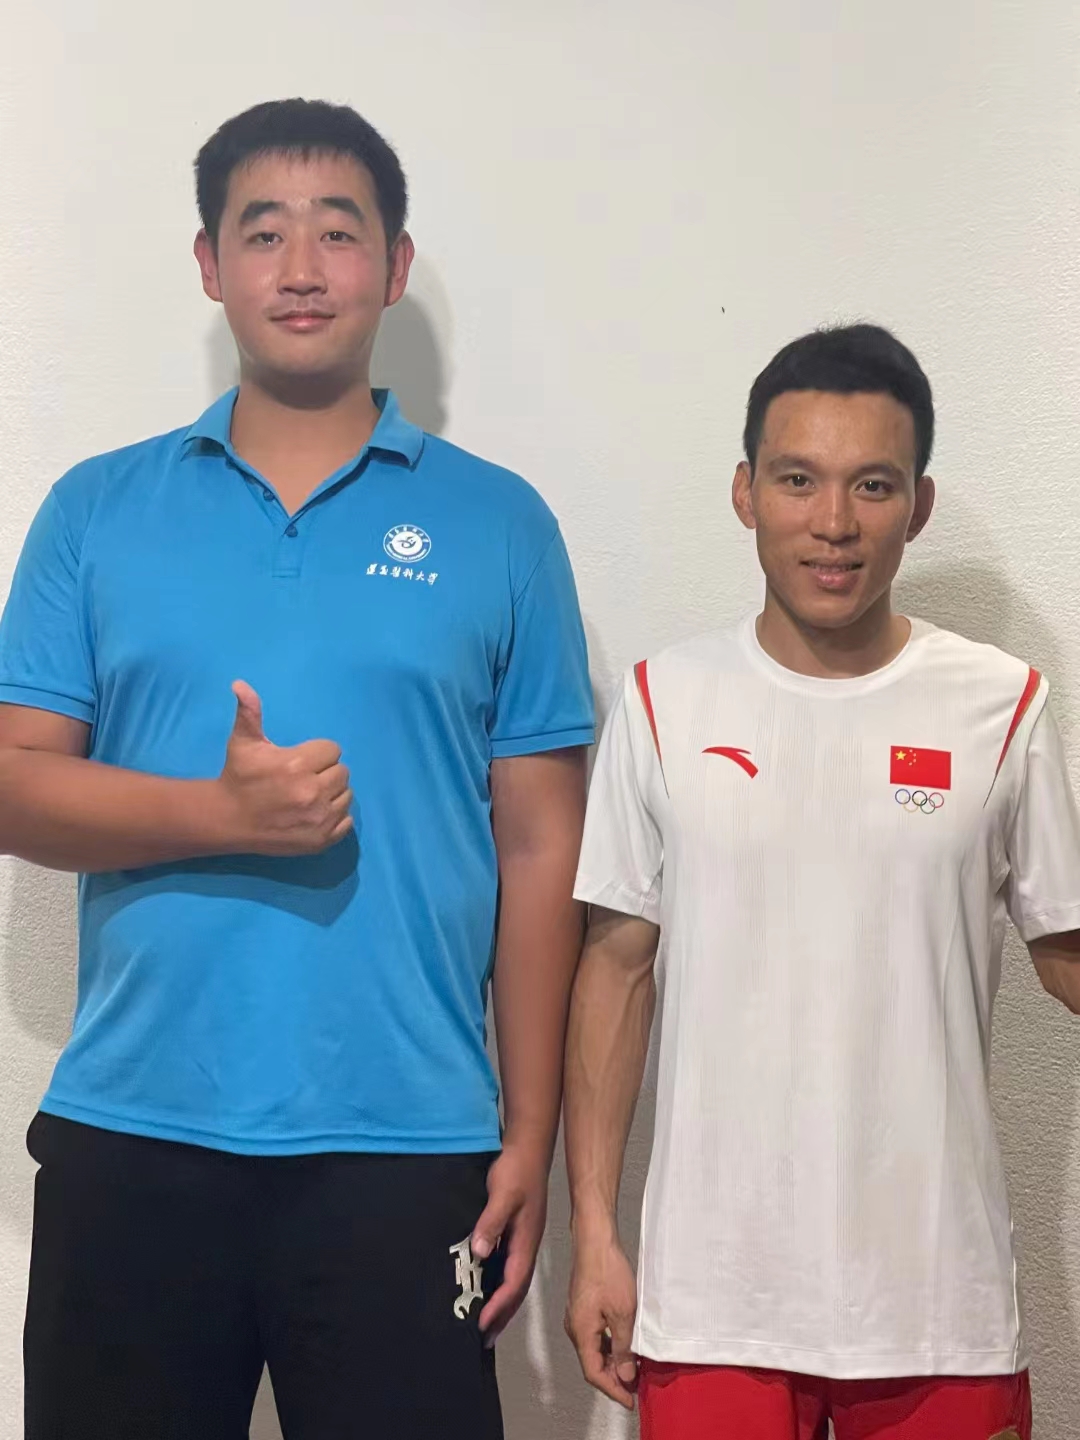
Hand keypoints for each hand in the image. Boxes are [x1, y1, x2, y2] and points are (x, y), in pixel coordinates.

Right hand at [215, 681, 353, 855]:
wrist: (228, 820)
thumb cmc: (238, 777)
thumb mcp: (243, 743)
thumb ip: (249, 712)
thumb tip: (240, 683)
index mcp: (297, 764)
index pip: (332, 750)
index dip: (318, 753)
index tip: (301, 760)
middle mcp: (312, 792)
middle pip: (343, 772)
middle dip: (326, 772)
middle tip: (305, 778)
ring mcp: (319, 818)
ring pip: (347, 796)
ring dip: (333, 793)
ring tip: (310, 795)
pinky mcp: (321, 840)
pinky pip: (347, 821)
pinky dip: (336, 816)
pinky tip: (315, 813)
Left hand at [472, 1143, 548, 1344]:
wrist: (527, 1148)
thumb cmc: (516, 1170)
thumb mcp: (502, 1195)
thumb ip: (491, 1223)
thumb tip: (480, 1252)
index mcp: (526, 1241)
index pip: (513, 1283)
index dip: (498, 1307)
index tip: (481, 1326)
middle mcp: (526, 1245)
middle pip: (516, 1288)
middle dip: (502, 1314)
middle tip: (484, 1338)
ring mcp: (523, 1238)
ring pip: (513, 1278)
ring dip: (501, 1301)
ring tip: (485, 1321)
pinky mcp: (516, 1231)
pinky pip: (508, 1265)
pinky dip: (498, 1282)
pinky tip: (486, 1284)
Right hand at [564, 1228, 638, 1408]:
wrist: (595, 1239)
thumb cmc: (607, 1271)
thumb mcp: (624, 1313)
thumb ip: (624, 1348)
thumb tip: (626, 1374)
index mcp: (581, 1332)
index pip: (594, 1373)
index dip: (613, 1390)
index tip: (630, 1400)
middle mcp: (574, 1327)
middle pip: (592, 1363)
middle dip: (614, 1378)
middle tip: (635, 1386)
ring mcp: (577, 1316)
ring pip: (594, 1349)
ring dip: (613, 1361)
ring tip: (634, 1367)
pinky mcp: (582, 1306)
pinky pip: (594, 1335)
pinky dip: (609, 1345)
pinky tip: (624, 1343)